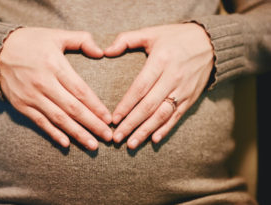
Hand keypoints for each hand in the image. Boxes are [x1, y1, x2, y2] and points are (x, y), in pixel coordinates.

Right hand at [0, 27, 111, 150]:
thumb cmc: (31, 41)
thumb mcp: (56, 35)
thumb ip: (81, 40)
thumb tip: (101, 52)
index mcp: (55, 65)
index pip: (80, 90)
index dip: (96, 106)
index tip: (109, 119)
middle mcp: (44, 83)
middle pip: (73, 109)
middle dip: (92, 124)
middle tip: (108, 137)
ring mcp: (31, 96)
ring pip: (59, 119)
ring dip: (77, 133)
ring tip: (93, 145)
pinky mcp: (21, 105)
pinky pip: (40, 122)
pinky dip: (53, 134)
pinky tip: (66, 144)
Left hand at [105, 23, 213, 148]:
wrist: (211, 43)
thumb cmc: (175, 37)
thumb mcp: (151, 32)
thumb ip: (126, 40)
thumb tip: (105, 51)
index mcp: (161, 61)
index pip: (140, 87)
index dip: (126, 105)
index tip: (113, 119)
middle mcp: (173, 78)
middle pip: (149, 106)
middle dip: (131, 124)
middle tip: (117, 138)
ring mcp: (183, 90)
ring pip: (162, 115)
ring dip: (146, 131)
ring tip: (131, 144)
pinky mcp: (191, 98)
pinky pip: (177, 116)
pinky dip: (166, 129)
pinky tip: (154, 140)